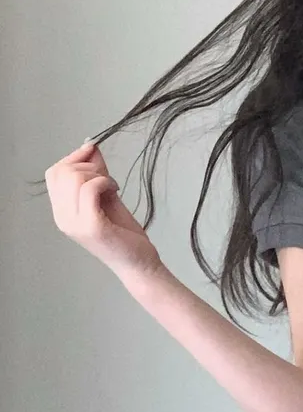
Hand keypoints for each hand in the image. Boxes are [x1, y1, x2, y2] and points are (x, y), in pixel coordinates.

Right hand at [45, 141, 163, 280]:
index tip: (93, 153)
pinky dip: (105, 182)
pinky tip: (115, 190)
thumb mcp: (107, 196)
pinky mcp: (91, 226)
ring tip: (112, 186)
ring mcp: (75, 224)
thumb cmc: (123, 234)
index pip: (54, 173)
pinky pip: (90, 189)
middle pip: (62, 172)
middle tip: (106, 177)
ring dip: (98, 174)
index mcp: (62, 212)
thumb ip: (97, 174)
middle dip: (86, 164)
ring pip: (74, 178)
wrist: (139, 264)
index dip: (73, 157)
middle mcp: (63, 218)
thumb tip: (91, 147)